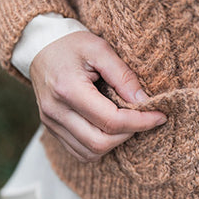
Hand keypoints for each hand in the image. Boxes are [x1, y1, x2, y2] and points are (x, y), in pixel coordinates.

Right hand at [29, 31, 166, 161]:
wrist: (39, 47)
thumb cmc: (71, 45)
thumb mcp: (100, 49)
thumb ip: (123, 76)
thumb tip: (144, 101)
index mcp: (68, 89)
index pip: (110, 121)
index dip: (140, 122)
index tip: (159, 115)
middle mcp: (55, 111)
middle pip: (100, 142)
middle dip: (128, 134)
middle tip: (143, 119)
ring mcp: (50, 122)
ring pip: (89, 152)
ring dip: (114, 143)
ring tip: (125, 123)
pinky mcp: (50, 128)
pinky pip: (78, 152)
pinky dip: (98, 146)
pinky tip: (108, 129)